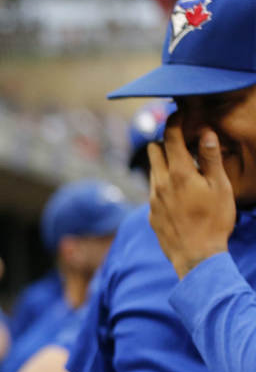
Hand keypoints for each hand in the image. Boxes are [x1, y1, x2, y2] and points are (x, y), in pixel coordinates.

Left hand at [148, 117, 234, 278]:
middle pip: (155, 150)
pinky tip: (179, 192)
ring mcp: (152, 199)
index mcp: (178, 173)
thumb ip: (211, 159)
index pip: (171, 137)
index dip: (175, 122)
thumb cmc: (214, 221)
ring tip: (184, 167)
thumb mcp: (220, 187)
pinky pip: (153, 191)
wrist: (196, 257)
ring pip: (153, 170)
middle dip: (167, 141)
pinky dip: (163, 184)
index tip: (179, 114)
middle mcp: (159, 183)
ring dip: (164, 163)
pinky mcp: (150, 213)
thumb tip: (205, 133)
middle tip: (183, 141)